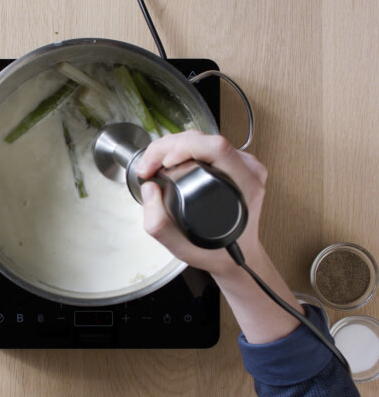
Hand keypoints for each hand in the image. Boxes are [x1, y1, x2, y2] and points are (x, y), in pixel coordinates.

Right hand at [135, 130, 266, 277]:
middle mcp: (248, 172)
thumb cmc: (216, 252)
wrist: (236, 258)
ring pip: (205, 138)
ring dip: (174, 145)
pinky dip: (183, 149)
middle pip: (205, 139)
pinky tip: (170, 161)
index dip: (184, 148)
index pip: (216, 148)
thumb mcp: (181, 247)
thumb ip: (158, 222)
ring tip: (155, 163)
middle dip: (169, 146)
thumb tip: (149, 188)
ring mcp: (244, 166)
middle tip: (148, 165)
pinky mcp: (235, 165)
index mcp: (245, 186)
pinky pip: (207, 146)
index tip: (163, 165)